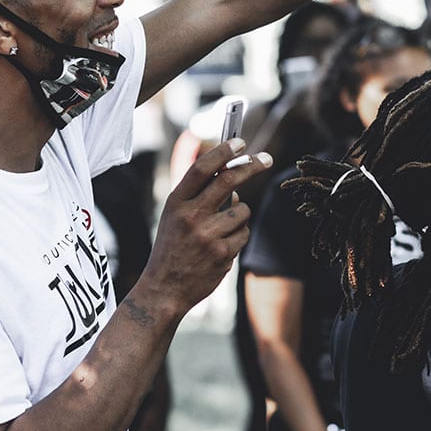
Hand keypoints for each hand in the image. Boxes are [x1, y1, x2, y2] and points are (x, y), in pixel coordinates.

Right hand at [139, 139, 271, 312]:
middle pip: (229, 180)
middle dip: (251, 165)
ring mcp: (207, 235)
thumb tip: (231, 171)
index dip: (223, 151)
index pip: (202, 168)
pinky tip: (222, 246)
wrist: (164, 288)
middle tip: (266, 159)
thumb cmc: (172, 247)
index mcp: (176, 202)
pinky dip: (238, 236)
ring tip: (223, 227)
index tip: (239, 141)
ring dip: (240, 213)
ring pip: (242, 209)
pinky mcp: (222, 254)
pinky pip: (244, 233)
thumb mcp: (174, 215)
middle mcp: (191, 216)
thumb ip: (197, 194)